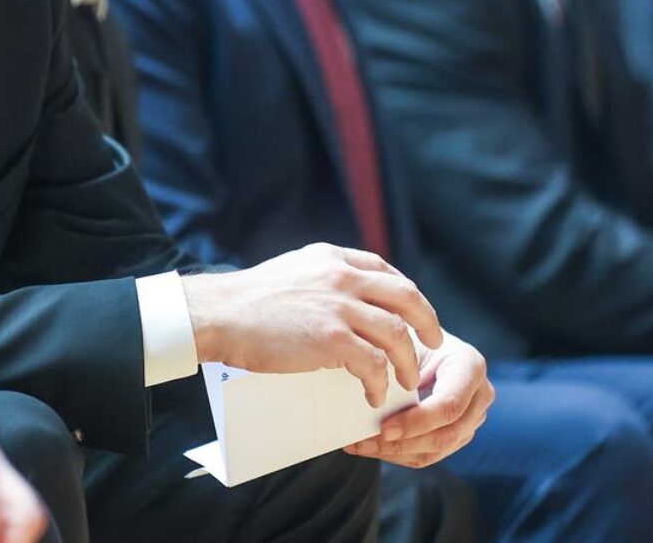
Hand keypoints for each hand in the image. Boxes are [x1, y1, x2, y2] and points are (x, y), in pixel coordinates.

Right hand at [181, 242, 445, 407]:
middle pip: (407, 297)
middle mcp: (341, 276)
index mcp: (331, 258)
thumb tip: (342, 298)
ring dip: (407, 362)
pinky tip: (375, 395)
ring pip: (397, 334)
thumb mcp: (292, 271)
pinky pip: (373, 364)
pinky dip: (380, 383)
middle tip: (434, 343)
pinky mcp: (331, 338)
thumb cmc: (246, 301)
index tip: (413, 314)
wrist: (218, 314)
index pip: (384, 270)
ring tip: (406, 381)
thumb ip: (321, 278)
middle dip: (427, 322)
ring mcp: (339, 306)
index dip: (405, 295)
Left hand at [345, 333, 493, 468]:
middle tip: (365, 442)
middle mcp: (479, 395)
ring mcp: (472, 418)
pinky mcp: (459, 434)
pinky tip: (372, 446)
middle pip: (445, 435)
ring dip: (395, 453)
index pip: (449, 405)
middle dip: (402, 443)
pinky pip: (430, 454)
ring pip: (436, 450)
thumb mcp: (406, 341)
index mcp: (470, 366)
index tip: (383, 428)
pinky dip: (398, 454)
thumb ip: (396, 365)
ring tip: (361, 445)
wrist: (426, 342)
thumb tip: (369, 392)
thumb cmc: (412, 337)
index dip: (416, 422)